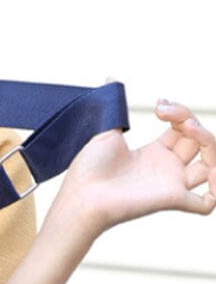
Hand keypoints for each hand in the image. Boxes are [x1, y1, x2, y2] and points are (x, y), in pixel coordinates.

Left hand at [52, 94, 215, 240]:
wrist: (80, 195)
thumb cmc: (89, 169)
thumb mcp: (105, 130)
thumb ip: (115, 105)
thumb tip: (109, 79)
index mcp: (153, 154)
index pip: (184, 129)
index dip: (180, 111)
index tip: (158, 104)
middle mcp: (166, 170)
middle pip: (201, 142)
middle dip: (191, 120)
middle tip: (165, 112)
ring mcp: (171, 185)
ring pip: (212, 166)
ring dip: (210, 142)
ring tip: (188, 127)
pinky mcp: (172, 200)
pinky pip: (206, 204)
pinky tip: (208, 170)